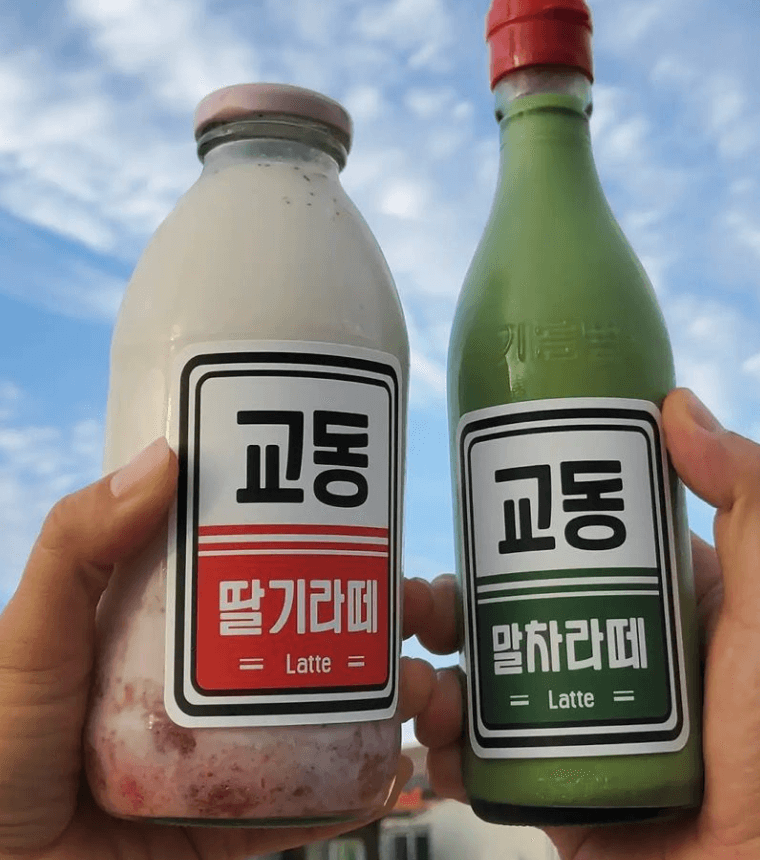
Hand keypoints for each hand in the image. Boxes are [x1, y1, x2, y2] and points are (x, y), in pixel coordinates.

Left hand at [0, 438, 435, 859]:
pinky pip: (313, 804)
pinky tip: (399, 766)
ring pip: (333, 715)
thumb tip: (164, 455)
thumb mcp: (32, 633)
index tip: (381, 525)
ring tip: (426, 692)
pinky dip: (363, 785)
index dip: (331, 542)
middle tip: (424, 610)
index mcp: (175, 619)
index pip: (267, 564)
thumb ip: (78, 546)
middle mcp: (213, 679)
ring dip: (395, 699)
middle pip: (319, 636)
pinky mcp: (235, 823)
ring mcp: (230, 752)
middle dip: (389, 621)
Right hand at [413, 388, 759, 859]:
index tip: (462, 513)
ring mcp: (562, 713)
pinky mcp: (540, 778)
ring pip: (470, 678)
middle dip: (442, 603)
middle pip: (494, 609)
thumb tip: (680, 406)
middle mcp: (592, 645)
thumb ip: (748, 505)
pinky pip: (471, 755)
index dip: (503, 526)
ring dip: (426, 672)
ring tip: (417, 686)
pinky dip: (438, 747)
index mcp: (639, 597)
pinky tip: (433, 746)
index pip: (556, 544)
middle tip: (416, 603)